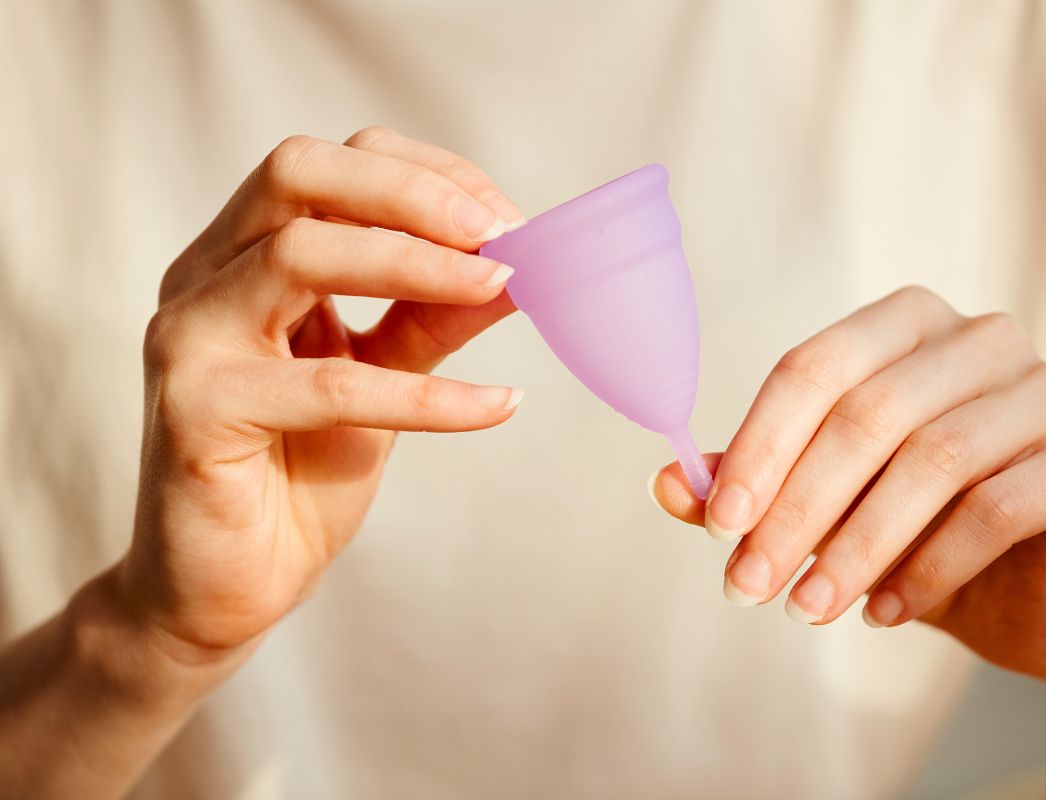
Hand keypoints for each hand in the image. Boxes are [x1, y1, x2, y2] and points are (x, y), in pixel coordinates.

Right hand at [121, 127, 525, 659]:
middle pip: (297, 174)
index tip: (507, 218)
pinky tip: (498, 405)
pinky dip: (428, 394)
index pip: (330, 165)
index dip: (425, 176)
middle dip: (413, 193)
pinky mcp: (196, 413)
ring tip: (503, 286)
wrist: (227, 586)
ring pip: (300, 256)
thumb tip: (517, 265)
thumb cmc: (300, 472)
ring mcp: (188, 339)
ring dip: (418, 265)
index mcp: (240, 255)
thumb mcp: (382, 374)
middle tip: (501, 234)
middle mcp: (202, 278)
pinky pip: (330, 386)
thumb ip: (432, 316)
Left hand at [651, 286, 1045, 682]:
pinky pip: (997, 509)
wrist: (1025, 585)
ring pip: (933, 462)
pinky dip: (929, 569)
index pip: (813, 367)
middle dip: (796, 511)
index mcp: (905, 324)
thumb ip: (749, 485)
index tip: (718, 524)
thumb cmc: (910, 526)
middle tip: (746, 587)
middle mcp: (981, 338)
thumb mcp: (821, 504)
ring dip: (855, 548)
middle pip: (868, 415)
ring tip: (806, 612)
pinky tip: (885, 614)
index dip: (759, 445)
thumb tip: (664, 484)